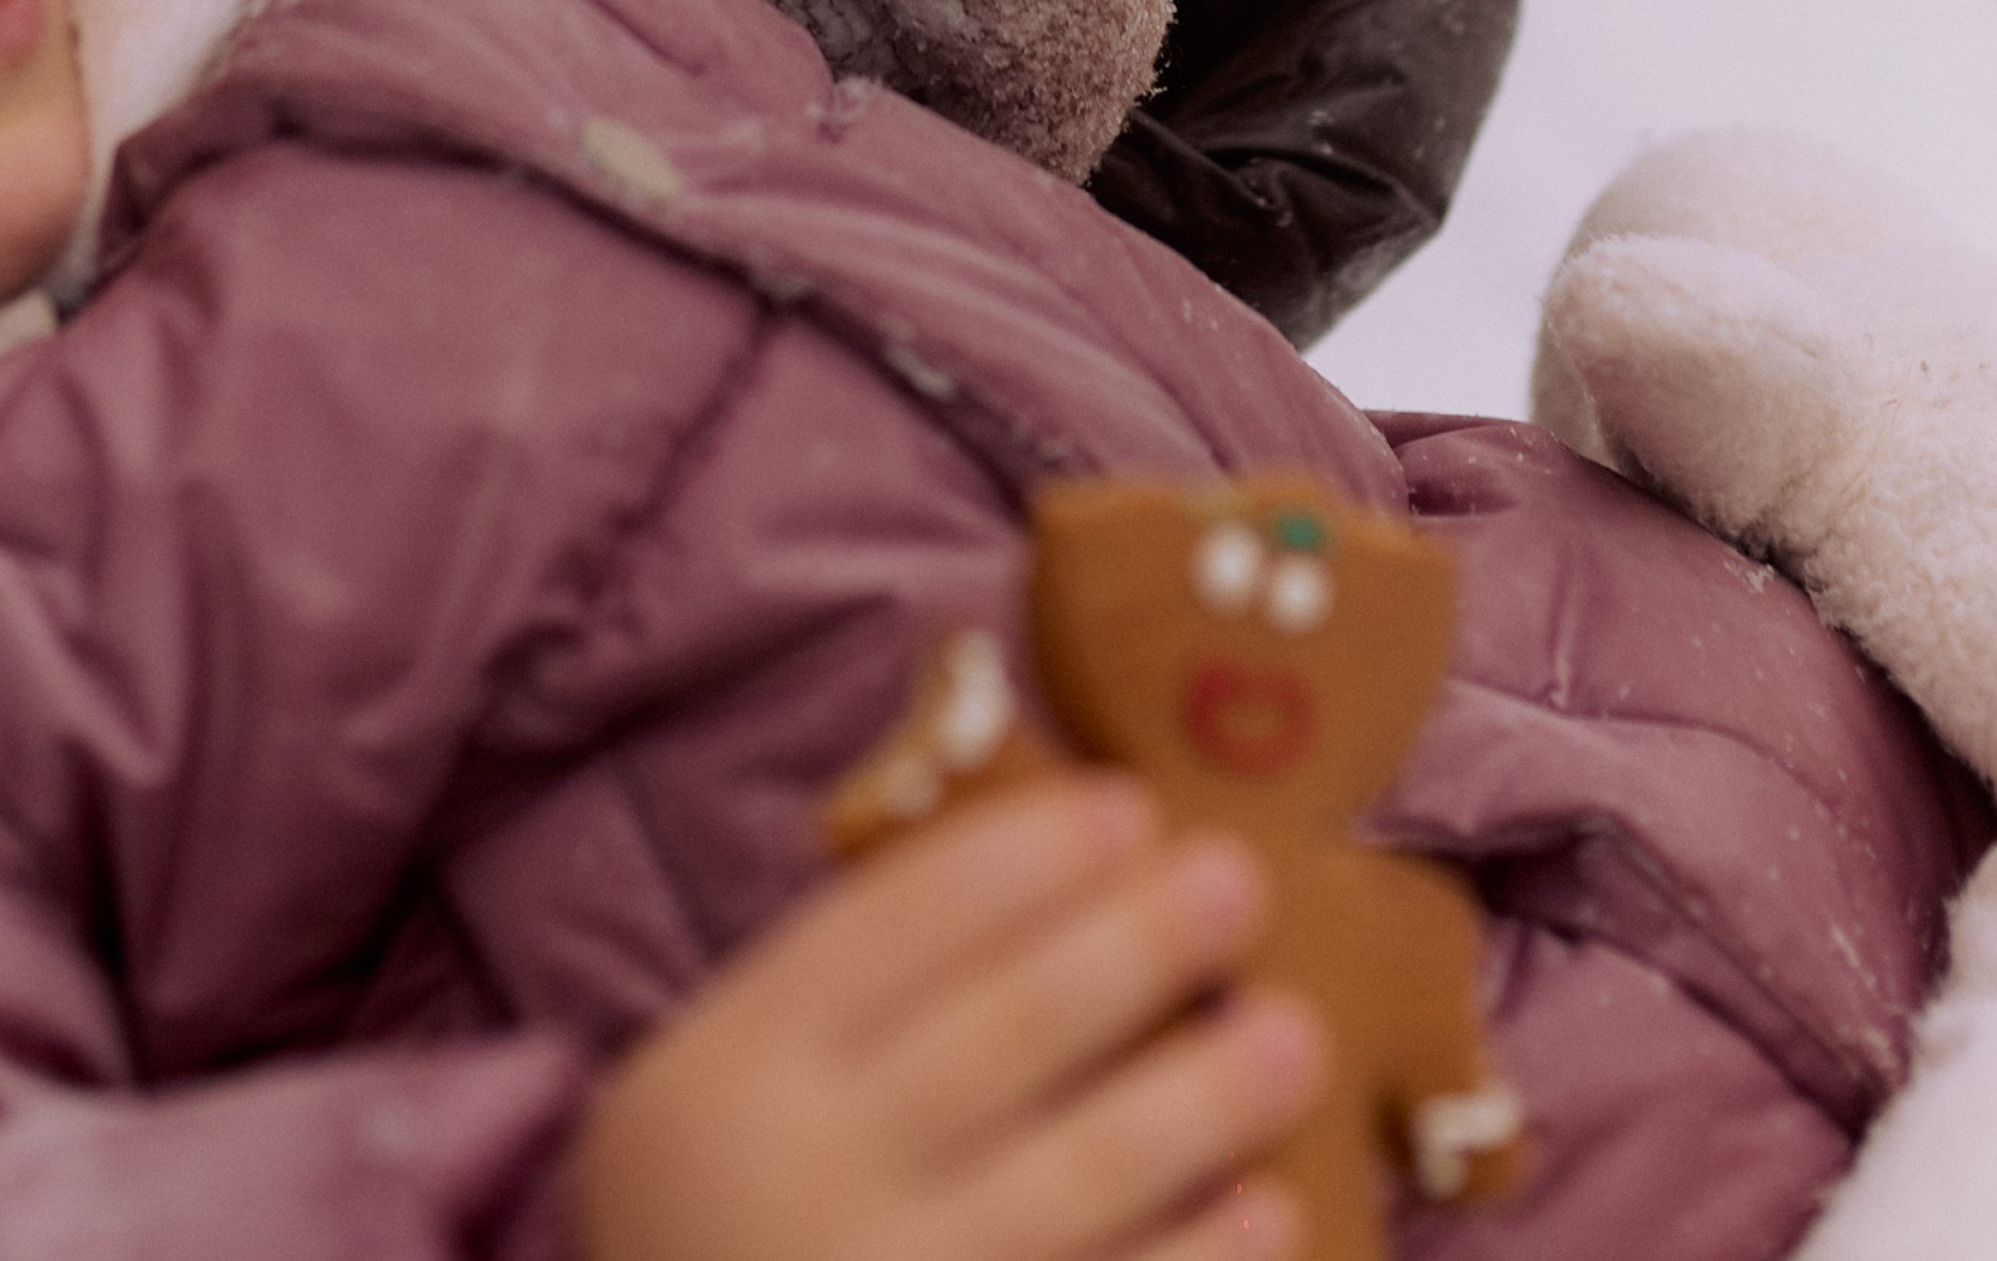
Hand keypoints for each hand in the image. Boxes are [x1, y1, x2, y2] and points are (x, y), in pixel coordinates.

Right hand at [571, 775, 1327, 1260]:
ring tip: (1294, 1032)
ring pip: (1073, 1181)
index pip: (890, 928)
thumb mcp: (731, 1095)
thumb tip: (1055, 857)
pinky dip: (1194, 1260)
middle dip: (1136, 945)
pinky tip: (1268, 1209)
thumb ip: (845, 998)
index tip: (1131, 804)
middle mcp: (794, 1182)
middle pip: (1000, 1034)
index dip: (1020, 857)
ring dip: (1201, 1099)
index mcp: (726, 1074)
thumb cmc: (733, 1217)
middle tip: (1240, 877)